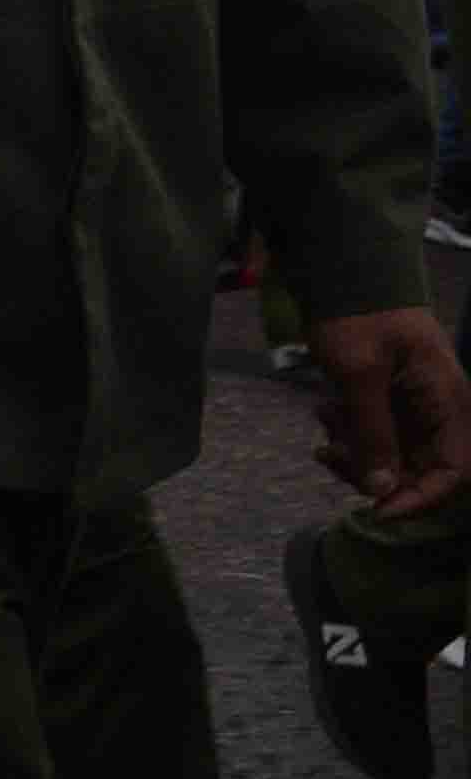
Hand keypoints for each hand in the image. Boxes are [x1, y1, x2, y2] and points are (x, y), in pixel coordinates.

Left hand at [305, 304, 470, 515]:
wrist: (343, 269)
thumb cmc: (357, 314)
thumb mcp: (360, 372)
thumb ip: (374, 432)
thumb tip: (381, 490)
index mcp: (447, 401)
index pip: (454, 471)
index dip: (420, 497)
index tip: (377, 509)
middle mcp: (439, 408)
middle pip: (418, 467)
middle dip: (373, 470)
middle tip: (329, 454)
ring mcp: (414, 404)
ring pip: (392, 453)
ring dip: (356, 449)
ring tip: (323, 420)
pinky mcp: (389, 398)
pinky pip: (376, 432)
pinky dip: (350, 432)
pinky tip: (323, 413)